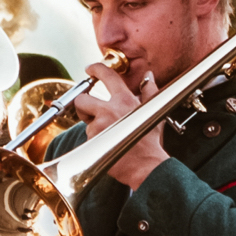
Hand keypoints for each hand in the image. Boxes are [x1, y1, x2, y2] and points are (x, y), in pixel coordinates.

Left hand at [76, 58, 168, 190]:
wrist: (147, 166)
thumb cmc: (150, 142)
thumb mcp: (154, 114)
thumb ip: (150, 92)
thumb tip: (149, 77)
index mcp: (125, 100)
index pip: (107, 76)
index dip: (96, 69)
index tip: (91, 69)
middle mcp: (110, 109)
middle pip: (82, 98)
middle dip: (84, 105)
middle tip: (94, 114)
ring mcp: (100, 124)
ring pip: (84, 119)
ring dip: (92, 125)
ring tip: (108, 134)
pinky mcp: (92, 138)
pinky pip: (87, 135)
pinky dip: (95, 140)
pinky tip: (108, 144)